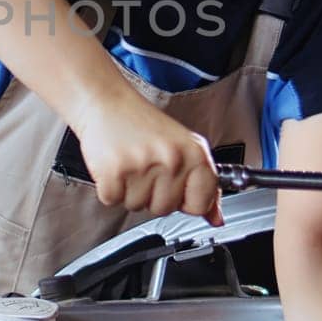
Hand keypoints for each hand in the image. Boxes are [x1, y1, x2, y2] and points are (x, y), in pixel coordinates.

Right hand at [71, 94, 223, 226]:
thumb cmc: (142, 123)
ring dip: (130, 191)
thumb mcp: (182, 146)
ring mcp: (143, 167)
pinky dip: (110, 188)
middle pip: (165, 209)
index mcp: (195, 153)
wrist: (106, 102)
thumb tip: (216, 218)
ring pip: (138, 207)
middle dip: (152, 194)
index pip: (201, 204)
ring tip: (130, 163)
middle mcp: (172, 159)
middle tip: (145, 166)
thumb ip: (202, 183)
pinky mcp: (114, 173)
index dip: (184, 199)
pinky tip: (114, 165)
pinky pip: (113, 201)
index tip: (175, 185)